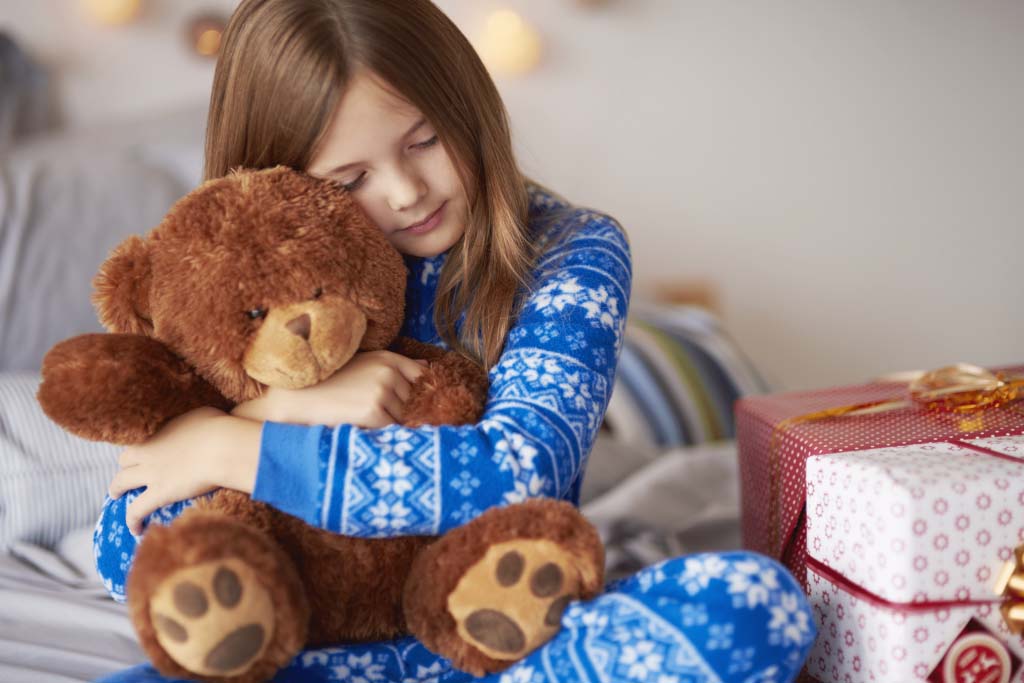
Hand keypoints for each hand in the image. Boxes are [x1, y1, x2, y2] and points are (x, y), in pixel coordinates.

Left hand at [107, 407, 260, 533]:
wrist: (223, 446)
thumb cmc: (221, 427)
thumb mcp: (204, 414)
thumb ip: (193, 421)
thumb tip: (198, 423)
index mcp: (161, 430)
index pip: (143, 437)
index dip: (143, 446)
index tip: (148, 451)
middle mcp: (150, 450)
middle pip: (125, 458)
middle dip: (126, 465)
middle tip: (128, 472)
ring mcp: (152, 473)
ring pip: (121, 482)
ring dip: (116, 489)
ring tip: (116, 496)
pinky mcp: (159, 493)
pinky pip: (136, 510)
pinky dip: (132, 520)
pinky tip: (136, 529)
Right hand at [231, 350, 427, 427]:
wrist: (297, 397)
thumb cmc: (330, 382)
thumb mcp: (363, 364)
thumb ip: (395, 366)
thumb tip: (428, 367)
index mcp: (387, 358)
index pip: (422, 377)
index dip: (421, 393)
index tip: (416, 404)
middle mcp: (388, 372)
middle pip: (415, 400)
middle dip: (407, 411)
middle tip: (388, 418)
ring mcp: (382, 391)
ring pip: (404, 417)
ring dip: (395, 424)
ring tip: (371, 422)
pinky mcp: (373, 412)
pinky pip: (392, 429)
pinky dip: (384, 433)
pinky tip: (367, 429)